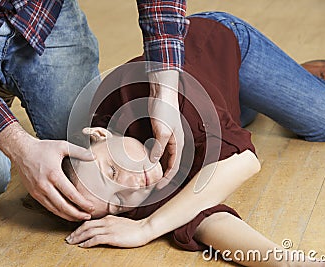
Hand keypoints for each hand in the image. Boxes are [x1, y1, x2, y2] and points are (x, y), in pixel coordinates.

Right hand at [0, 123, 94, 220]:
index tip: (92, 207)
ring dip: (68, 216)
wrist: (21, 151)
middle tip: (88, 217)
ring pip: (54, 209)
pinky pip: (47, 206)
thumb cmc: (42, 148)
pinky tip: (66, 213)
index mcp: (54, 174)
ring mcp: (38, 191)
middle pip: (63, 206)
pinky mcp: (34, 194)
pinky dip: (58, 212)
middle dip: (77, 214)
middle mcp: (45, 186)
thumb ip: (79, 152)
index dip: (82, 203)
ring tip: (79, 217)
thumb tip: (94, 157)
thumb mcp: (62, 146)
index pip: (71, 194)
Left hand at [65, 215, 151, 247]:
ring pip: (89, 232)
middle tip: (68, 239)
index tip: (73, 233)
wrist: (144, 229)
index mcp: (108, 218)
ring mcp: (109, 229)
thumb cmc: (134, 228)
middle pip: (86, 226)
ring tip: (72, 242)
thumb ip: (110, 224)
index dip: (79, 228)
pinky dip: (87, 242)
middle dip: (75, 233)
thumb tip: (101, 228)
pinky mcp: (112, 236)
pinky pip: (96, 239)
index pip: (89, 222)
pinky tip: (82, 246)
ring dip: (78, 237)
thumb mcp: (119, 223)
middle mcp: (106, 222)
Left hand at [148, 70, 183, 188]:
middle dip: (163, 176)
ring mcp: (168, 137)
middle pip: (170, 164)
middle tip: (152, 185)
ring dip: (158, 167)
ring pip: (164, 157)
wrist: (162, 93)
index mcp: (178, 144)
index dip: (167, 179)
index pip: (174, 167)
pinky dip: (153, 157)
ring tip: (149, 176)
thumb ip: (159, 147)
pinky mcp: (161, 132)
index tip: (158, 188)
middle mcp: (175, 143)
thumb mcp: (162, 131)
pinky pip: (158, 149)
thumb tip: (153, 162)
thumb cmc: (165, 110)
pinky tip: (146, 161)